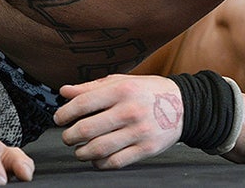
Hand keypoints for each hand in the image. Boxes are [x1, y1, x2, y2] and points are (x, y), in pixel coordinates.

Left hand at [55, 74, 184, 169]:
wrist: (184, 105)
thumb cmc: (149, 91)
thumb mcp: (122, 81)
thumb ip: (92, 87)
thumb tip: (65, 91)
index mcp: (122, 90)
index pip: (82, 104)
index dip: (64, 114)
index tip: (60, 119)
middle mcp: (130, 110)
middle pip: (86, 130)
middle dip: (69, 136)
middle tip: (68, 136)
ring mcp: (139, 131)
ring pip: (97, 150)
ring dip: (81, 152)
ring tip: (80, 149)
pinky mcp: (146, 149)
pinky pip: (114, 162)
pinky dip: (100, 163)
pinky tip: (98, 157)